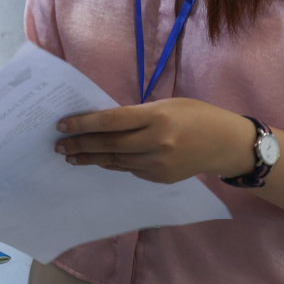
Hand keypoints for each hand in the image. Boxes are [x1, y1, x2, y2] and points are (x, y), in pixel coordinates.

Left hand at [54, 98, 256, 183]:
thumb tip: (103, 123)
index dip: (83, 124)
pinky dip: (113, 164)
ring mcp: (159, 164)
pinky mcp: (161, 178)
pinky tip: (99, 160)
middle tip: (58, 146)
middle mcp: (156, 142)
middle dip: (80, 145)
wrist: (225, 143)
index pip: (111, 121)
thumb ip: (137, 115)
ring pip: (116, 161)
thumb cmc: (195, 115)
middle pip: (109, 145)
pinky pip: (130, 170)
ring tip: (71, 156)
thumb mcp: (166, 105)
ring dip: (91, 158)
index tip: (62, 126)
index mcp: (156, 117)